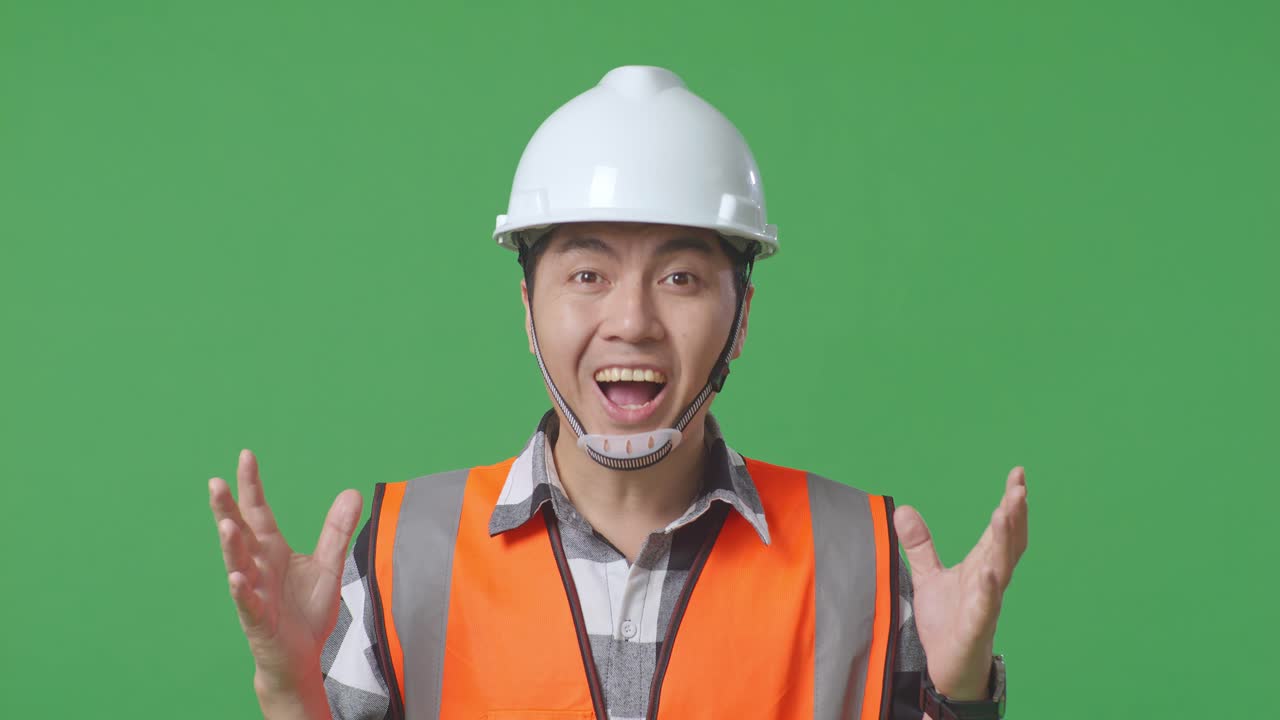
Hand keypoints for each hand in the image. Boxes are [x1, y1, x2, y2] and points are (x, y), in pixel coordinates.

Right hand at [209, 448, 362, 694]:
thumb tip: (351, 491)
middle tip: (215, 482)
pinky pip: (248, 602)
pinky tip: (238, 577)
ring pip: (238, 564)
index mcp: (272, 550)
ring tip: (226, 523)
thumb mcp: (328, 565)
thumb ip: (337, 530)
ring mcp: (253, 592)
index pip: (258, 512)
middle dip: (226, 508)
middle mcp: (257, 567)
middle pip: (239, 533)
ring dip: (231, 545)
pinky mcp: (257, 619)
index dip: (251, 485)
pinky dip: (242, 590)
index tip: (246, 455)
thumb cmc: (306, 611)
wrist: (300, 656)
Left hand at [894, 466, 1028, 699]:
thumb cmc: (948, 622)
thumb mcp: (928, 577)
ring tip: (1006, 512)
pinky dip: (988, 589)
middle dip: (1015, 515)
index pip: (1000, 529)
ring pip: (1002, 569)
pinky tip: (989, 573)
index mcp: (982, 566)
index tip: (1018, 474)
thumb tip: (904, 509)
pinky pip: (986, 607)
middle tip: (1019, 487)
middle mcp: (990, 581)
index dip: (1010, 502)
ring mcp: (986, 604)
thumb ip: (920, 545)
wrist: (948, 668)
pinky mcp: (975, 627)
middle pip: (1008, 543)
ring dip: (1005, 541)